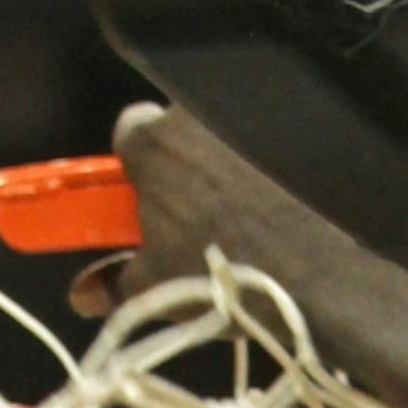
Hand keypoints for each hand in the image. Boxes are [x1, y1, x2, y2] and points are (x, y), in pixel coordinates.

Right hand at [72, 102, 365, 319]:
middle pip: (182, 130)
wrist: (323, 277)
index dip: (142, 167)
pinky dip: (275, 162)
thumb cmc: (230, 281)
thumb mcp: (162, 290)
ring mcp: (251, 114)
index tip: (157, 199)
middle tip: (211, 215)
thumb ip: (117, 282)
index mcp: (153, 144)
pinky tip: (287, 200)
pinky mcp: (299, 123)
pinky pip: (275, 136)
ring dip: (234, 162)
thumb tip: (84, 293)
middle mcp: (197, 114)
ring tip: (256, 212)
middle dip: (190, 164)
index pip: (130, 133)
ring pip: (229, 133)